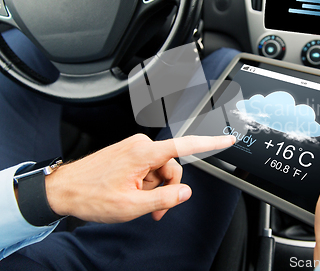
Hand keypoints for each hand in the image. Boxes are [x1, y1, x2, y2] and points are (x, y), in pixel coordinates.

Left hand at [45, 134, 235, 222]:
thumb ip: (164, 198)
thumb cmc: (91, 195)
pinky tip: (132, 195)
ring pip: (160, 170)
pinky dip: (146, 184)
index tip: (227, 139)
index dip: (210, 143)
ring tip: (138, 204)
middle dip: (167, 190)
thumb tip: (185, 193)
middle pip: (172, 167)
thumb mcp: (132, 205)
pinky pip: (148, 169)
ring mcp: (133, 149)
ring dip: (154, 190)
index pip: (185, 146)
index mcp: (143, 152)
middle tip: (156, 209)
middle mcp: (140, 145)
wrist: (63, 190)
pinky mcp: (128, 154)